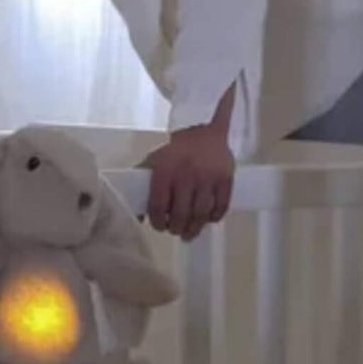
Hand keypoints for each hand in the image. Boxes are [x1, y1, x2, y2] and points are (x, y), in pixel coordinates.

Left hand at [139, 125, 234, 240]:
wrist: (205, 130)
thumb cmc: (175, 149)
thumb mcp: (155, 161)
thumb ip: (143, 186)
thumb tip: (137, 216)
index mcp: (165, 169)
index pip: (159, 205)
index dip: (157, 221)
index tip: (158, 226)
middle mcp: (187, 174)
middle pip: (181, 214)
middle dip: (176, 228)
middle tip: (174, 230)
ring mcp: (208, 177)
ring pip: (201, 214)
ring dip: (193, 228)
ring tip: (188, 233)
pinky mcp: (226, 179)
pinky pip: (221, 207)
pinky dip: (213, 217)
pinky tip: (206, 219)